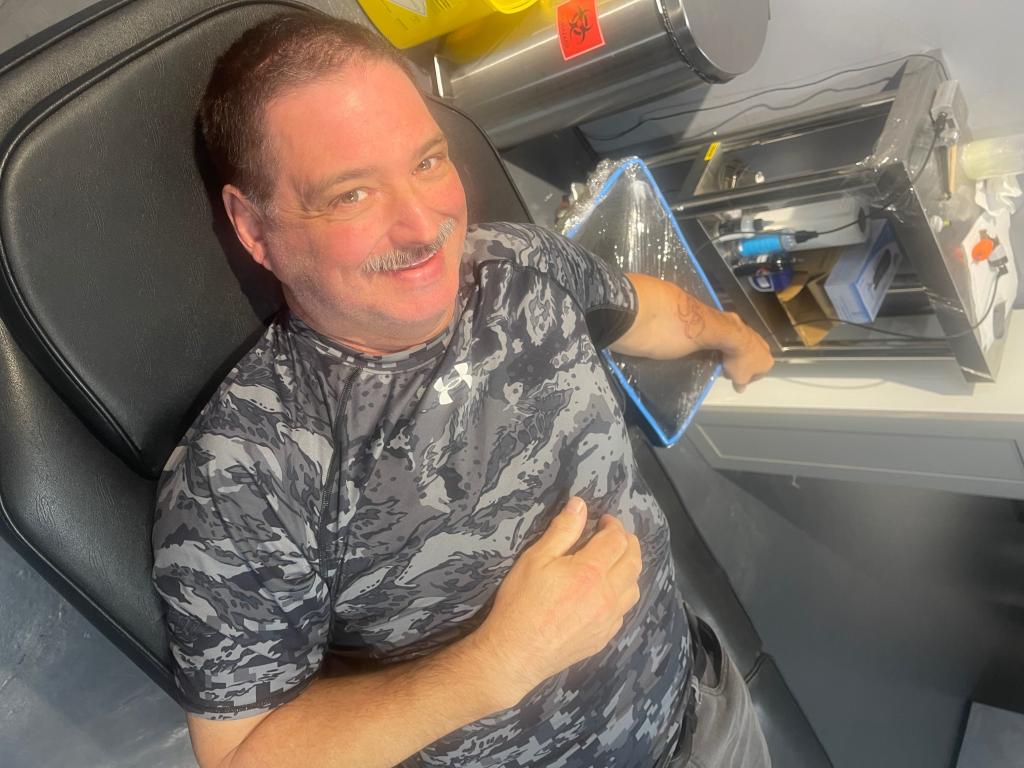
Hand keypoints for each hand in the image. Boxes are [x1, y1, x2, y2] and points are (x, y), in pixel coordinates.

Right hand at [470, 498, 641, 707]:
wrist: (515, 653)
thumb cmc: (520, 603)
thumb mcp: (535, 558)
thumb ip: (562, 530)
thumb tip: (579, 505)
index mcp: (590, 572)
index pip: (617, 540)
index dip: (614, 525)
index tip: (604, 521)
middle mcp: (607, 595)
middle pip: (633, 562)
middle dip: (628, 543)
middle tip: (615, 535)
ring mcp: (608, 620)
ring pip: (634, 588)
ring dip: (629, 569)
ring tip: (613, 562)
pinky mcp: (603, 638)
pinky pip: (623, 612)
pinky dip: (621, 596)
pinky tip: (606, 593)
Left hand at [718, 312, 772, 392]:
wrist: (734, 336)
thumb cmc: (740, 361)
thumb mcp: (739, 378)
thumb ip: (740, 385)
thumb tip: (740, 390)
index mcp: (768, 363)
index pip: (758, 376)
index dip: (746, 380)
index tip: (736, 381)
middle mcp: (766, 350)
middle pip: (753, 363)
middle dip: (741, 369)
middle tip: (729, 371)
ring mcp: (758, 339)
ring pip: (748, 353)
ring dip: (738, 358)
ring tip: (726, 361)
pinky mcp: (749, 330)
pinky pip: (742, 343)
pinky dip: (736, 347)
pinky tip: (727, 350)